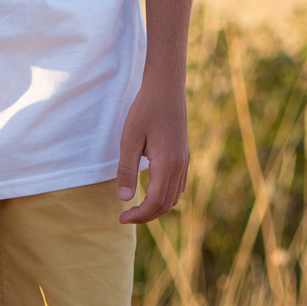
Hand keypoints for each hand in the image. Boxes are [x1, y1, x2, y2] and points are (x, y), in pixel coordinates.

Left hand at [115, 77, 190, 224]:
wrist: (166, 88)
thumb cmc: (145, 110)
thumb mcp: (129, 139)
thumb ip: (126, 170)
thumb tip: (124, 199)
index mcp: (167, 163)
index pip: (156, 202)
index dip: (139, 215)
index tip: (121, 218)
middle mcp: (180, 166)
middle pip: (166, 205)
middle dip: (146, 215)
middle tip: (125, 216)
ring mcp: (185, 161)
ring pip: (174, 197)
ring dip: (156, 207)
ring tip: (136, 206)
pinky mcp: (185, 156)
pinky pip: (178, 186)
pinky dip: (165, 196)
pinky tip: (151, 191)